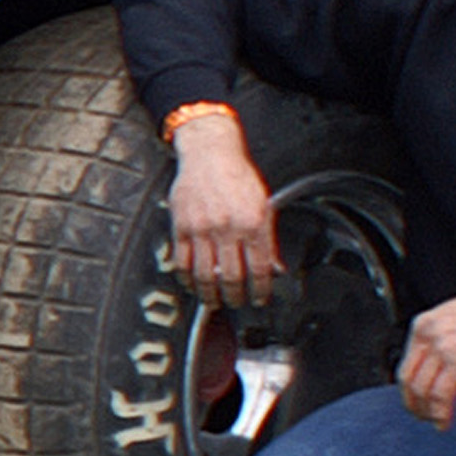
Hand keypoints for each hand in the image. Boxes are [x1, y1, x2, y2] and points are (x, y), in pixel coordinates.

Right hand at [165, 111, 276, 307]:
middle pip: (231, 277)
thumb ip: (268, 238)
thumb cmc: (237, 175)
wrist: (209, 153)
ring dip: (210, 294)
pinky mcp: (181, 226)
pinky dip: (187, 278)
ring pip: (205, 275)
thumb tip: (275, 268)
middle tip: (237, 302)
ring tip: (214, 301)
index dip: (261, 290)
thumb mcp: (263, 205)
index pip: (259, 269)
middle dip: (235, 297)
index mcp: (252, 222)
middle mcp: (227, 227)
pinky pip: (182, 262)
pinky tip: (193, 284)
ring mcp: (201, 228)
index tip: (260, 299)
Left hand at [397, 277, 455, 427]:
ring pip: (423, 390)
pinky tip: (444, 422)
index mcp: (422, 325)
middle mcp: (428, 335)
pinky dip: (440, 413)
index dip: (408, 389)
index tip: (414, 401)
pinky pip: (442, 394)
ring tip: (435, 421)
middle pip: (408, 380)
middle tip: (421, 415)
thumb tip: (431, 366)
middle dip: (412, 404)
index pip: (405, 365)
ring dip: (426, 411)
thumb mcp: (452, 320)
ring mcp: (443, 348)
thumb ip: (437, 340)